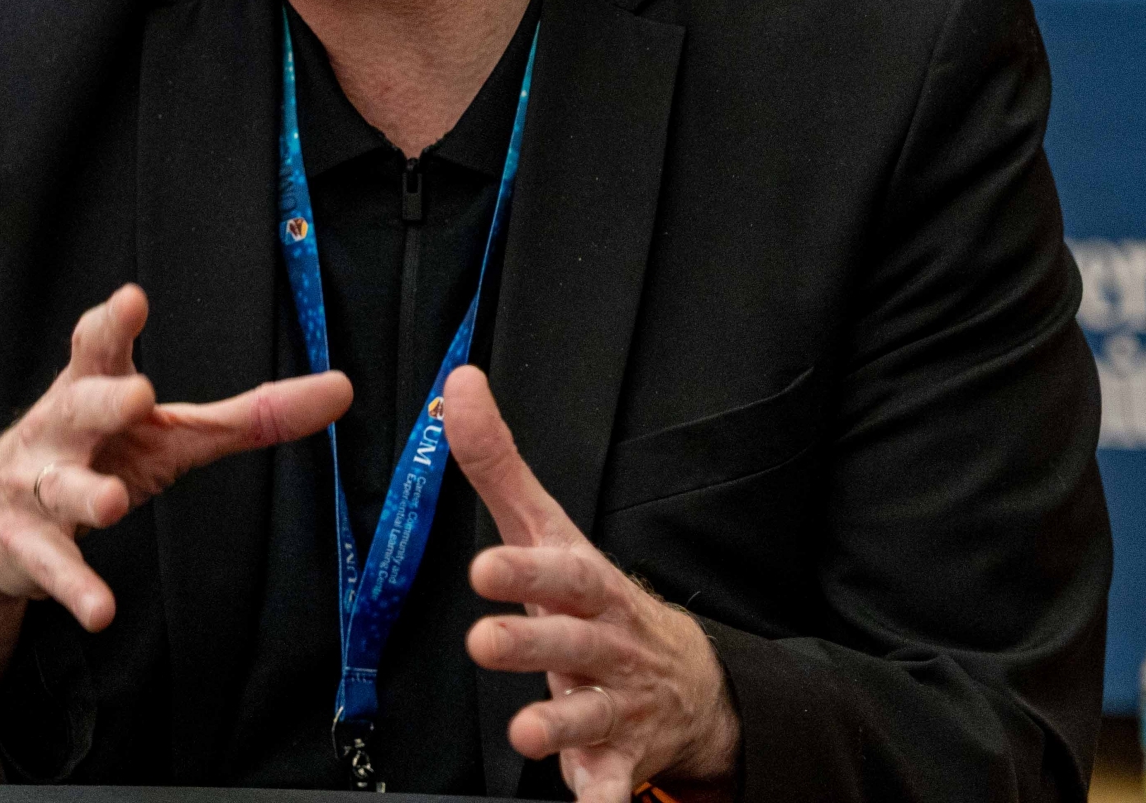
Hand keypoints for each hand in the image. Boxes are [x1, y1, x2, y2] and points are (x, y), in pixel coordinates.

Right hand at [0, 283, 351, 694]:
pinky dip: (76, 589)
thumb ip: (248, 415)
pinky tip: (100, 611)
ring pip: (62, 488)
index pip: (97, 349)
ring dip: (87, 496)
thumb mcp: (168, 434)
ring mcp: (37, 488)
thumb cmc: (95, 456)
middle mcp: (60, 431)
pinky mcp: (26, 547)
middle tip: (138, 394)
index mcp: (94, 391)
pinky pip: (53, 567)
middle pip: (78, 407)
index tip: (130, 299)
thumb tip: (343, 388)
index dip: (111, 324)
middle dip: (103, 401)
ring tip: (115, 504)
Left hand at [448, 365, 739, 802]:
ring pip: (591, 714)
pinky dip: (604, 801)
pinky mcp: (620, 758)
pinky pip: (614, 786)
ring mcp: (616, 702)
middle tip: (483, 642)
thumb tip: (458, 384)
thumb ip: (499, 466)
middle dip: (532, 642)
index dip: (524, 570)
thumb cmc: (594, 598)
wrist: (687, 682)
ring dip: (560, 724)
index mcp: (585, 584)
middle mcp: (605, 640)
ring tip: (525, 733)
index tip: (482, 568)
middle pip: (571, 640)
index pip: (558, 571)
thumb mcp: (549, 532)